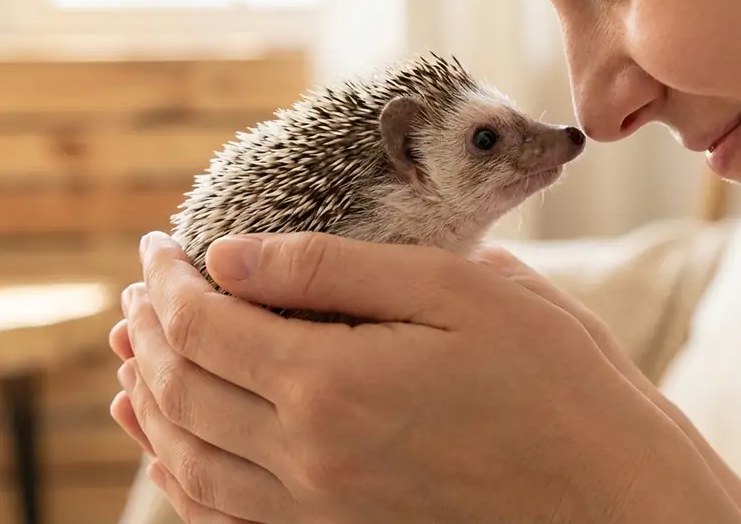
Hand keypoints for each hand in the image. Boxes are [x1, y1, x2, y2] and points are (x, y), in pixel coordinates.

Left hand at [110, 231, 740, 523]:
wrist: (606, 492)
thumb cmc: (550, 380)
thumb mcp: (456, 291)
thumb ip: (334, 270)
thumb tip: (231, 257)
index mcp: (330, 384)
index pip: (204, 324)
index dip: (167, 278)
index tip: (156, 242)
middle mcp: (305, 457)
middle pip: (182, 388)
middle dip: (149, 329)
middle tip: (142, 286)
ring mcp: (317, 509)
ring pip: (187, 456)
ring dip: (148, 399)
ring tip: (133, 355)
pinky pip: (222, 510)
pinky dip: (179, 471)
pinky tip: (169, 444)